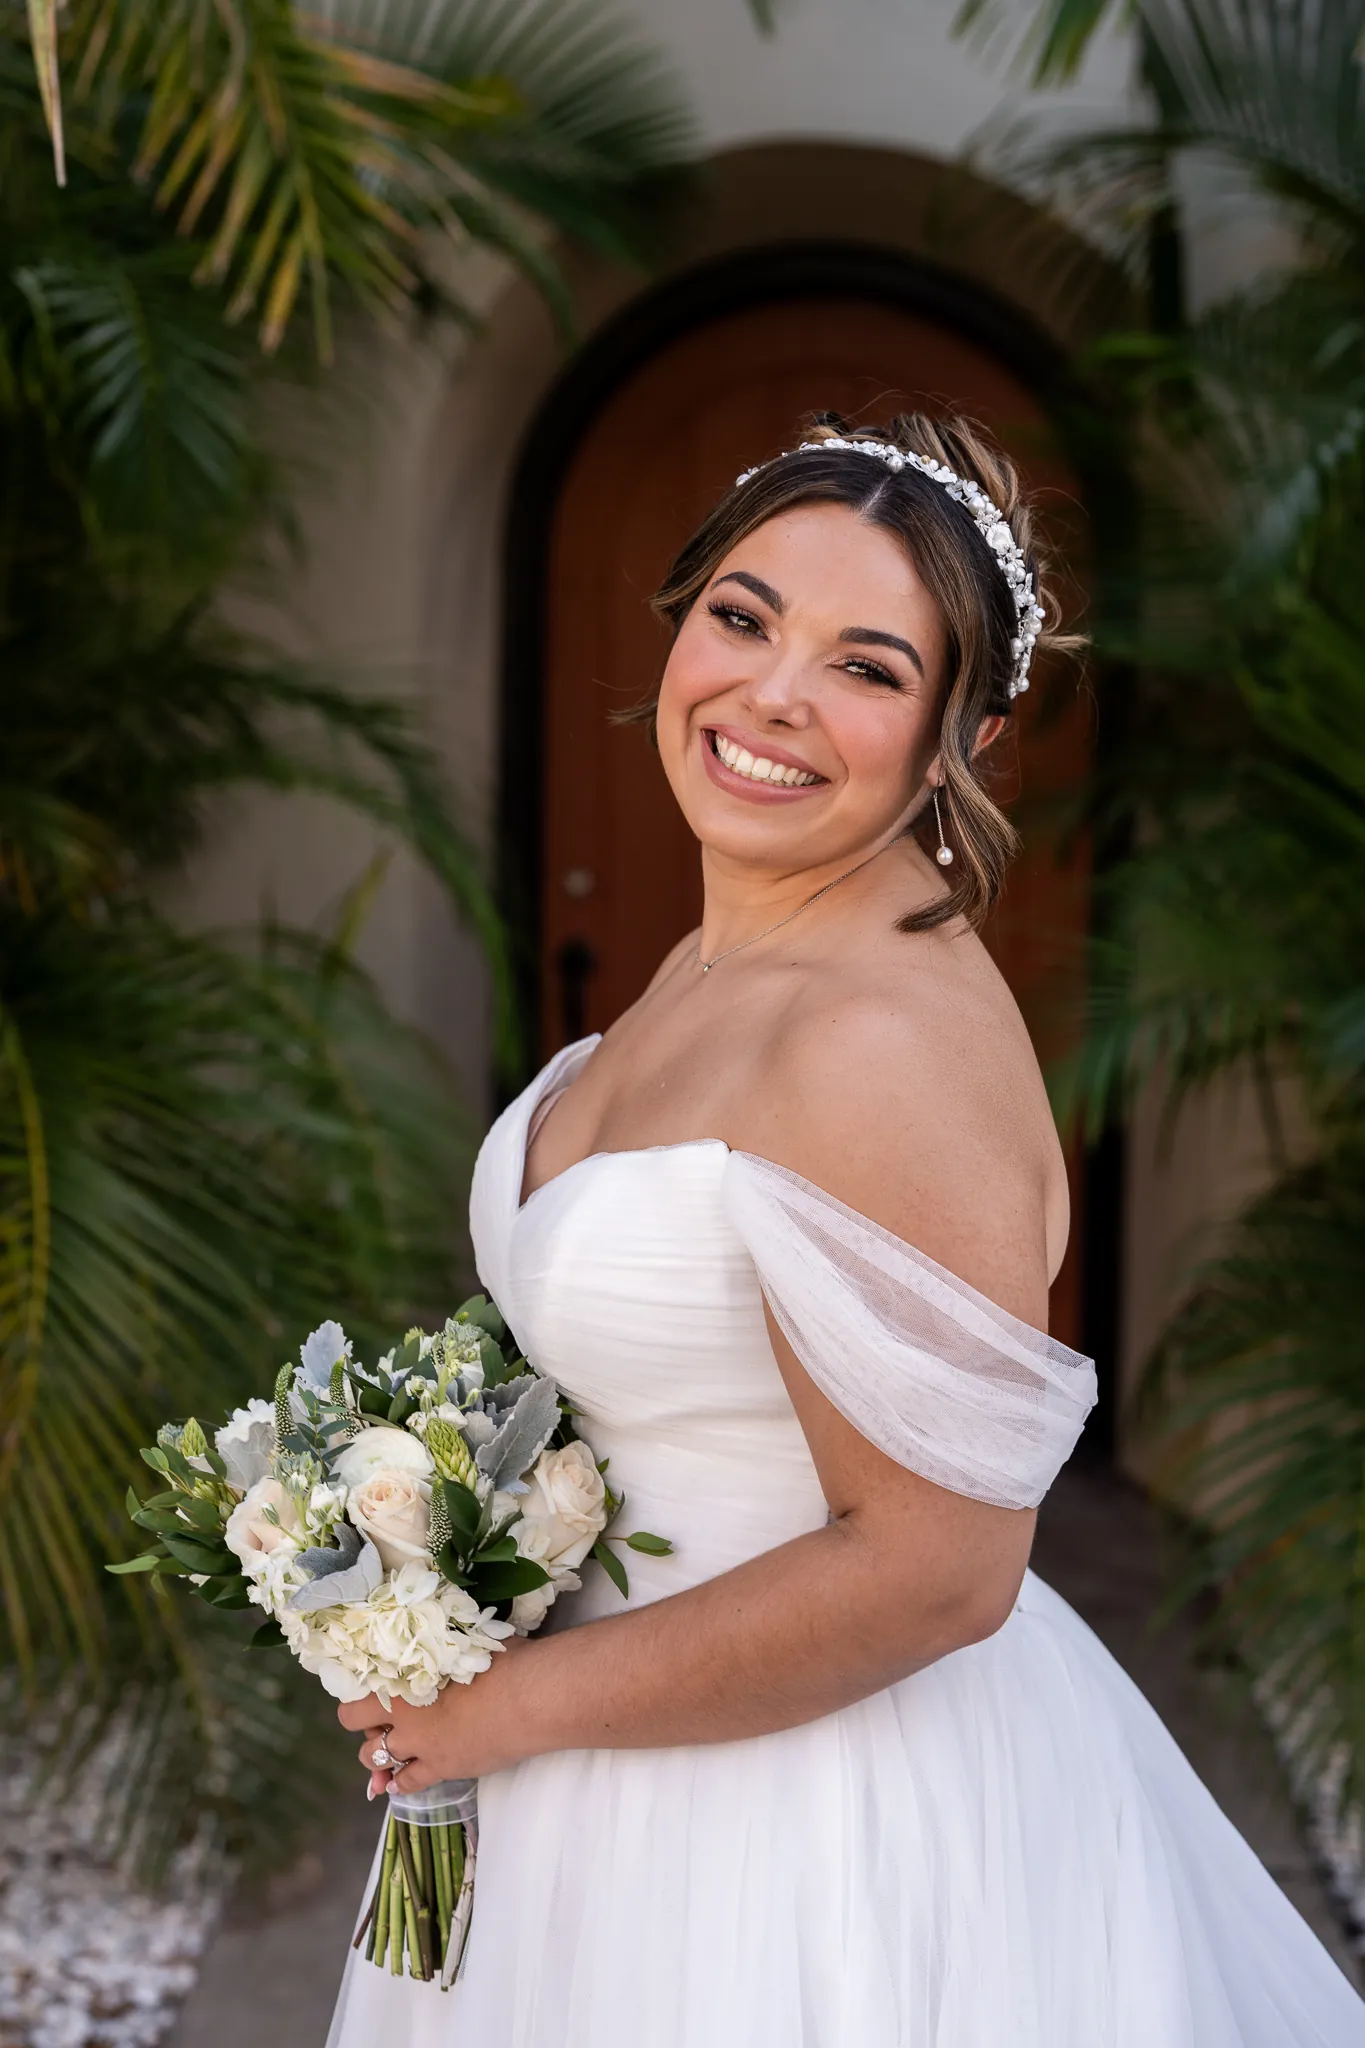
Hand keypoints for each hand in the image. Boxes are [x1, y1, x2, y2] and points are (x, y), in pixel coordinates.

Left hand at [338, 1637, 537, 1793]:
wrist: (526, 1698)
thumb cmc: (500, 1661)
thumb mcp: (466, 1643)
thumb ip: (446, 1647)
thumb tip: (448, 1634)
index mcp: (404, 1681)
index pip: (358, 1695)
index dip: (360, 1697)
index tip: (371, 1693)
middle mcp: (404, 1717)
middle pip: (359, 1727)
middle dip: (366, 1725)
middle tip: (384, 1721)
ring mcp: (421, 1746)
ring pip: (375, 1759)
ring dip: (377, 1756)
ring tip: (390, 1751)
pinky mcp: (441, 1768)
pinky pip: (408, 1784)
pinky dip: (400, 1783)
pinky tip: (398, 1782)